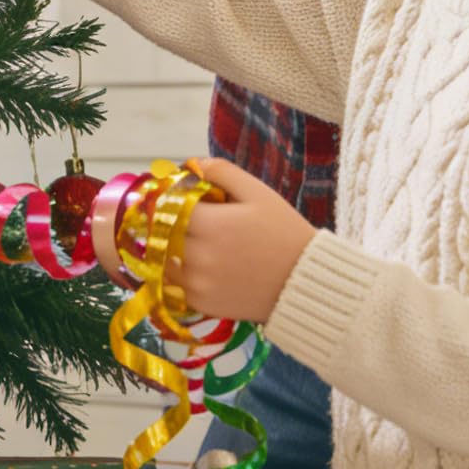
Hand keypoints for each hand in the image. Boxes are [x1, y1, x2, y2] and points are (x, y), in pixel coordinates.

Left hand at [164, 159, 316, 326]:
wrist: (307, 283)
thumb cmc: (284, 233)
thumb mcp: (257, 192)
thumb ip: (220, 171)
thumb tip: (191, 164)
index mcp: (210, 224)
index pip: (165, 205)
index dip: (168, 198)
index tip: (176, 197)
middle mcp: (199, 255)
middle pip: (162, 232)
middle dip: (168, 222)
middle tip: (184, 219)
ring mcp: (199, 283)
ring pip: (163, 259)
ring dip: (169, 249)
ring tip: (191, 242)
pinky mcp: (204, 304)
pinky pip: (175, 285)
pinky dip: (179, 274)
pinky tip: (198, 265)